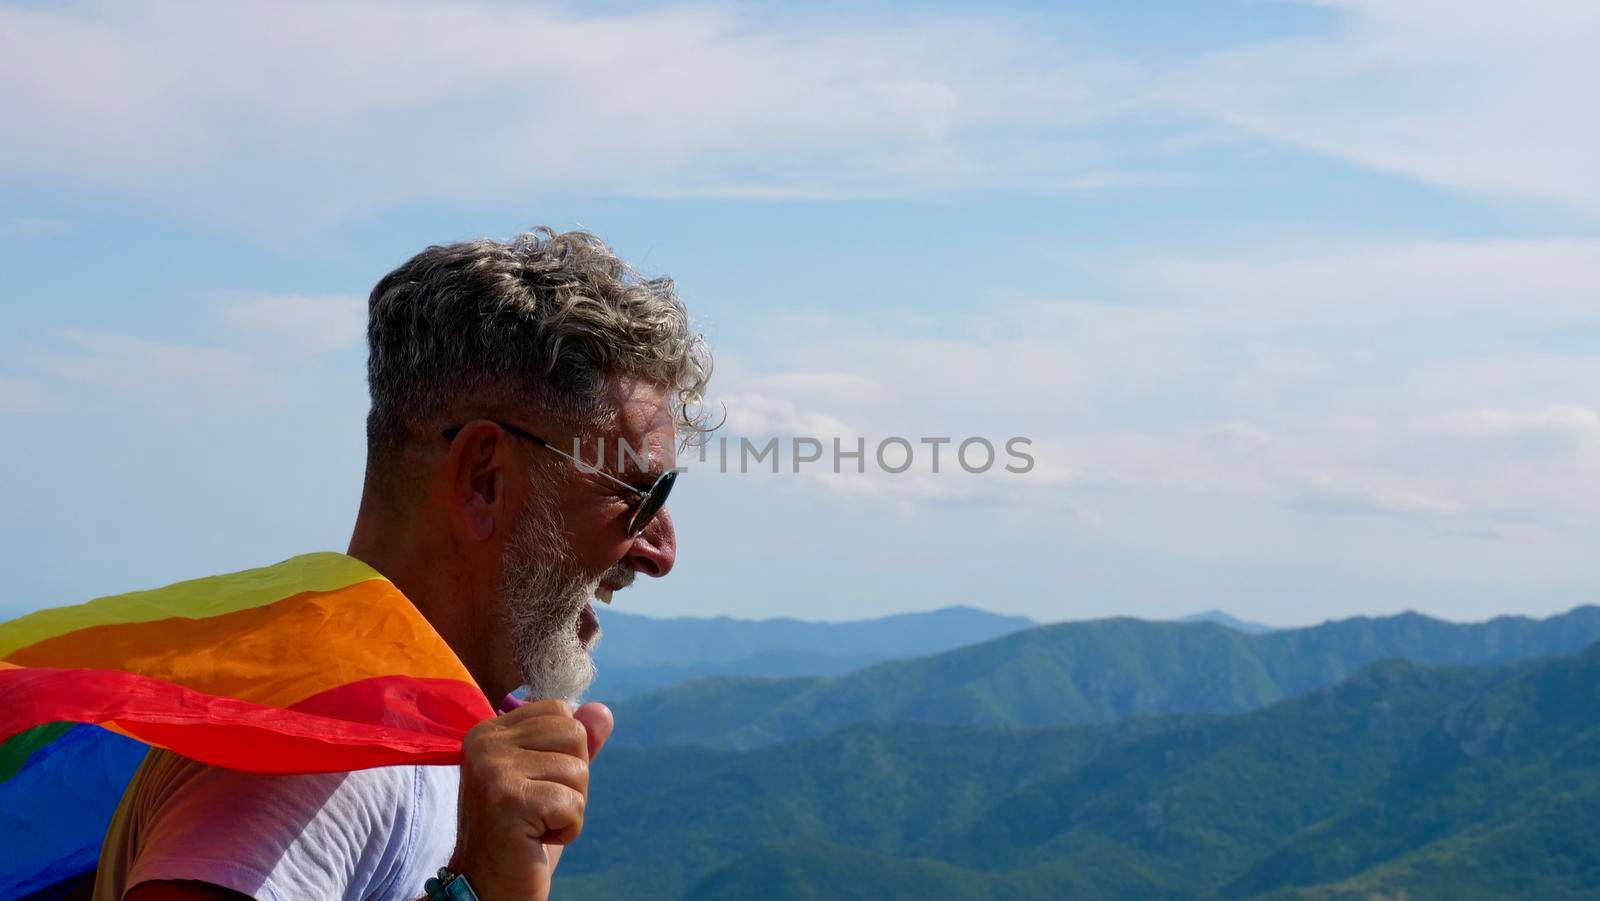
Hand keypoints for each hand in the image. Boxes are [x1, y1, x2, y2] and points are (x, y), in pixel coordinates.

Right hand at [450, 699, 613, 899]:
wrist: (487, 888)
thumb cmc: (521, 835)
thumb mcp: (550, 781)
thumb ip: (574, 744)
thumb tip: (604, 711)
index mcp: (490, 731)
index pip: (559, 711)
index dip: (565, 754)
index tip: (536, 787)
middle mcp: (485, 743)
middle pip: (574, 734)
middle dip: (572, 780)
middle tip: (539, 809)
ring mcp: (493, 769)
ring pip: (578, 770)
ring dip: (570, 807)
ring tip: (536, 825)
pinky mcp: (508, 800)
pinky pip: (574, 803)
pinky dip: (568, 829)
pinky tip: (536, 840)